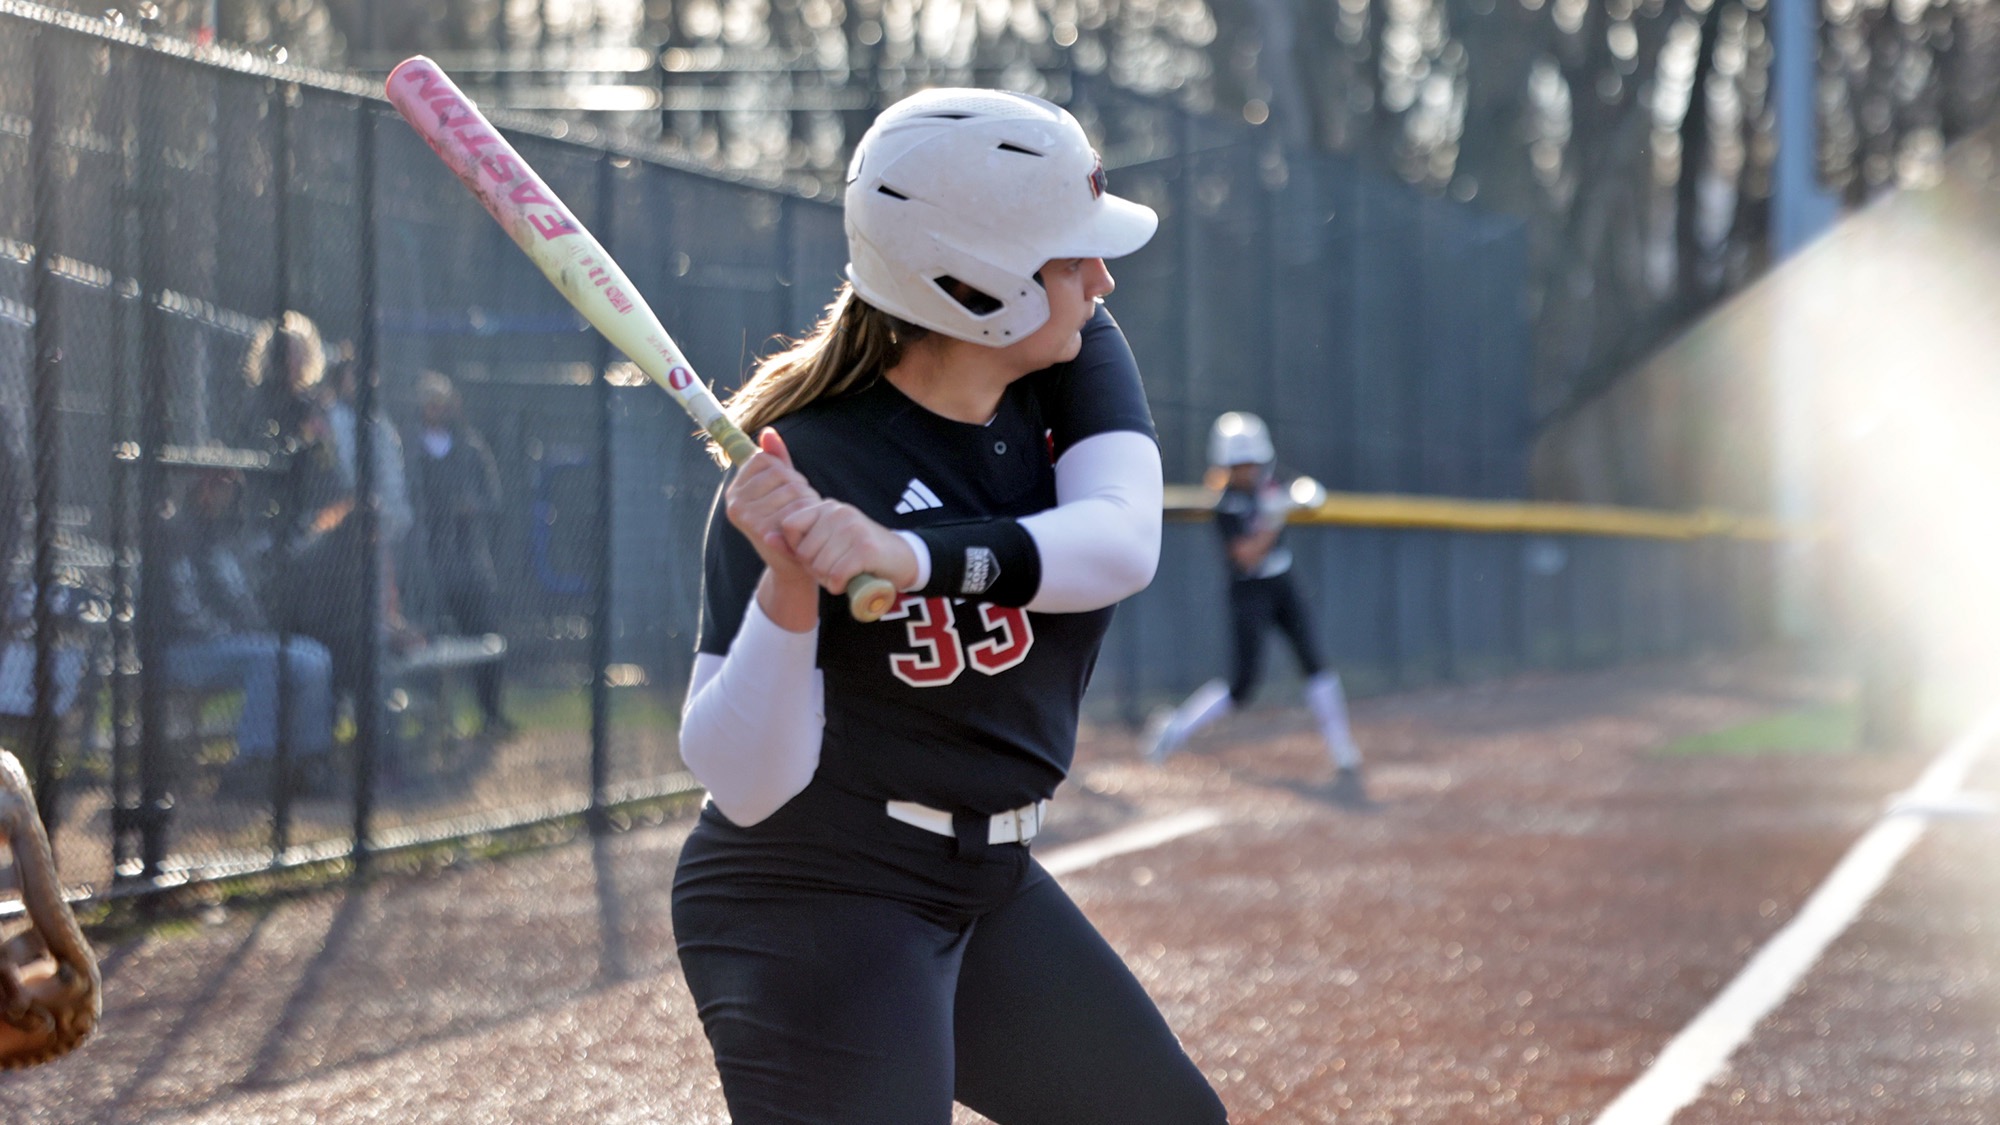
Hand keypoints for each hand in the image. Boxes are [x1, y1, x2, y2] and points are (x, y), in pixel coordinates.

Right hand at [725, 430, 821, 629]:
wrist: (793, 564)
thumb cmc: (789, 522)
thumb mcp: (781, 489)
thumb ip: (776, 460)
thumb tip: (768, 432)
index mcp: (736, 489)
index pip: (764, 459)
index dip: (784, 472)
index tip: (786, 492)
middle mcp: (735, 501)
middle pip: (780, 473)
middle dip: (799, 488)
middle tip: (799, 509)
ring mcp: (746, 516)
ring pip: (791, 488)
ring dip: (806, 501)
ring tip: (803, 519)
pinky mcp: (760, 529)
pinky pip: (795, 507)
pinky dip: (807, 515)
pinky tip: (804, 528)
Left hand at [780, 500, 918, 595]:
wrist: (901, 558)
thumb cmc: (857, 553)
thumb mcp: (826, 542)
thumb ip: (796, 542)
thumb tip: (766, 538)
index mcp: (825, 506)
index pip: (790, 526)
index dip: (798, 548)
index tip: (817, 554)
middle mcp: (838, 512)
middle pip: (803, 551)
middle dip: (815, 568)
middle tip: (834, 568)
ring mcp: (852, 528)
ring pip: (819, 565)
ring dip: (828, 578)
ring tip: (844, 573)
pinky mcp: (865, 548)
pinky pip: (836, 575)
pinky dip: (840, 585)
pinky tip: (850, 580)